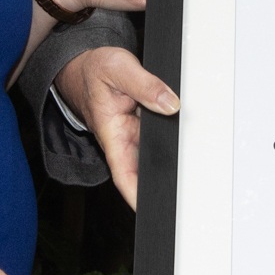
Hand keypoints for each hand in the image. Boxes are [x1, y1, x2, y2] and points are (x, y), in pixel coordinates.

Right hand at [57, 47, 177, 207]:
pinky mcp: (140, 125)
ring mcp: (131, 134)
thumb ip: (146, 85)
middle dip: (160, 184)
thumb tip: (170, 104)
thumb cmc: (93, 68)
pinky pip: (156, 139)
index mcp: (111, 133)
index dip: (136, 195)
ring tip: (192, 174)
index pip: (124, 174)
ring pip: (153, 154)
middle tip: (186, 194)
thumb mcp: (119, 68)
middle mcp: (121, 139)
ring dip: (168, 163)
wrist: (83, 64)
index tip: (151, 210)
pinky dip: (169, 144)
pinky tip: (185, 146)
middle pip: (142, 170)